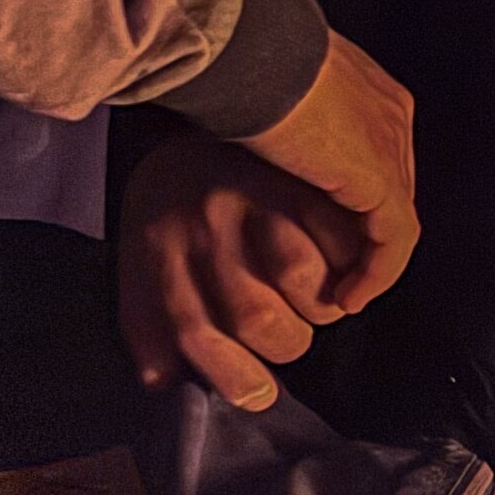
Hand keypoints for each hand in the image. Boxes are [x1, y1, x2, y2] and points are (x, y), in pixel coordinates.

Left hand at [116, 131, 374, 410]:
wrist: (206, 98)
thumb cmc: (175, 195)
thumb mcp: (140, 255)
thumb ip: (150, 321)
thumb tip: (165, 383)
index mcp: (162, 247)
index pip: (196, 333)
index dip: (233, 377)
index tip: (259, 395)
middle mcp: (207, 225)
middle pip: (259, 320)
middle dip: (289, 342)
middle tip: (295, 332)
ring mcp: (259, 200)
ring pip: (308, 283)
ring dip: (324, 303)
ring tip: (324, 294)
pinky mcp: (308, 178)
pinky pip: (348, 239)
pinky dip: (354, 259)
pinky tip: (344, 257)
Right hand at [232, 32, 420, 312]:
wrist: (246, 49)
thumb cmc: (235, 61)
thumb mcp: (266, 92)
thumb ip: (283, 118)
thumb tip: (265, 140)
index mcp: (368, 90)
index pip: (375, 157)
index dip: (352, 202)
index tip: (322, 234)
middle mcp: (390, 115)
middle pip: (387, 190)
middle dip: (363, 238)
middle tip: (331, 275)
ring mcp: (390, 146)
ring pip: (394, 219)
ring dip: (370, 265)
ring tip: (339, 297)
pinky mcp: (378, 177)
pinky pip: (393, 239)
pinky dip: (375, 273)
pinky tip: (347, 297)